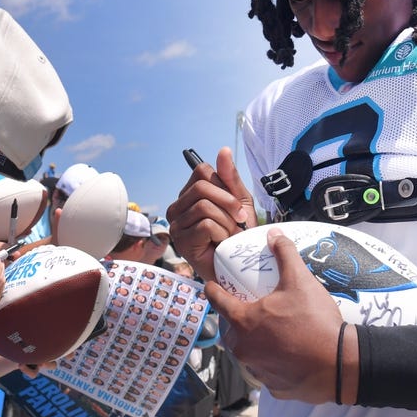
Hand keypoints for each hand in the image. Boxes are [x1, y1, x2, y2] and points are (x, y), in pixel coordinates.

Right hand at [166, 146, 256, 280]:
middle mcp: (177, 208)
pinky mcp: (182, 242)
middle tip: (238, 222)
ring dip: (226, 222)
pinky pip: (205, 225)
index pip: (202, 171)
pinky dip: (221, 234)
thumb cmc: (237, 235)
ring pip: (204, 206)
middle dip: (228, 204)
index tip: (238, 206)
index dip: (224, 186)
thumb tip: (223, 150)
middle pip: (202, 187)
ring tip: (229, 236)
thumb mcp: (239, 202)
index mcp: (189, 195)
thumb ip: (230, 178)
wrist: (239, 266)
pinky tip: (221, 245)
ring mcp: (176, 225)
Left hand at [205, 228, 341, 403]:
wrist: (340, 364)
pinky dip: (273, 364)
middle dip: (237, 320)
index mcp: (244, 321)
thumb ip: (285, 255)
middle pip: (231, 330)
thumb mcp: (300, 281)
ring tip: (271, 333)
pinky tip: (287, 356)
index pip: (218, 301)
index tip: (211, 286)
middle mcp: (244, 349)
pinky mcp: (274, 387)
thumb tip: (275, 234)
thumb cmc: (314, 321)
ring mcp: (257, 370)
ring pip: (247, 354)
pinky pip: (267, 372)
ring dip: (254, 343)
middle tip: (252, 310)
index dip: (213, 291)